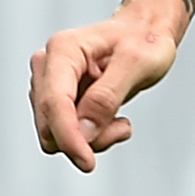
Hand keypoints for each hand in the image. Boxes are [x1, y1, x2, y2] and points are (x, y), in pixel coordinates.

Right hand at [29, 0, 179, 172]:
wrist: (146, 34)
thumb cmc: (145, 40)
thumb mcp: (138, 63)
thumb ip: (108, 96)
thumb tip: (84, 131)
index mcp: (62, 50)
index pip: (55, 102)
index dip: (68, 136)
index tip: (86, 161)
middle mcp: (48, 67)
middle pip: (49, 124)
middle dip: (86, 136)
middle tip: (122, 126)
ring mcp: (50, 86)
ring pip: (55, 134)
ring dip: (92, 137)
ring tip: (120, 120)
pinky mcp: (58, 101)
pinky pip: (66, 134)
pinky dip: (92, 135)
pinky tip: (113, 119)